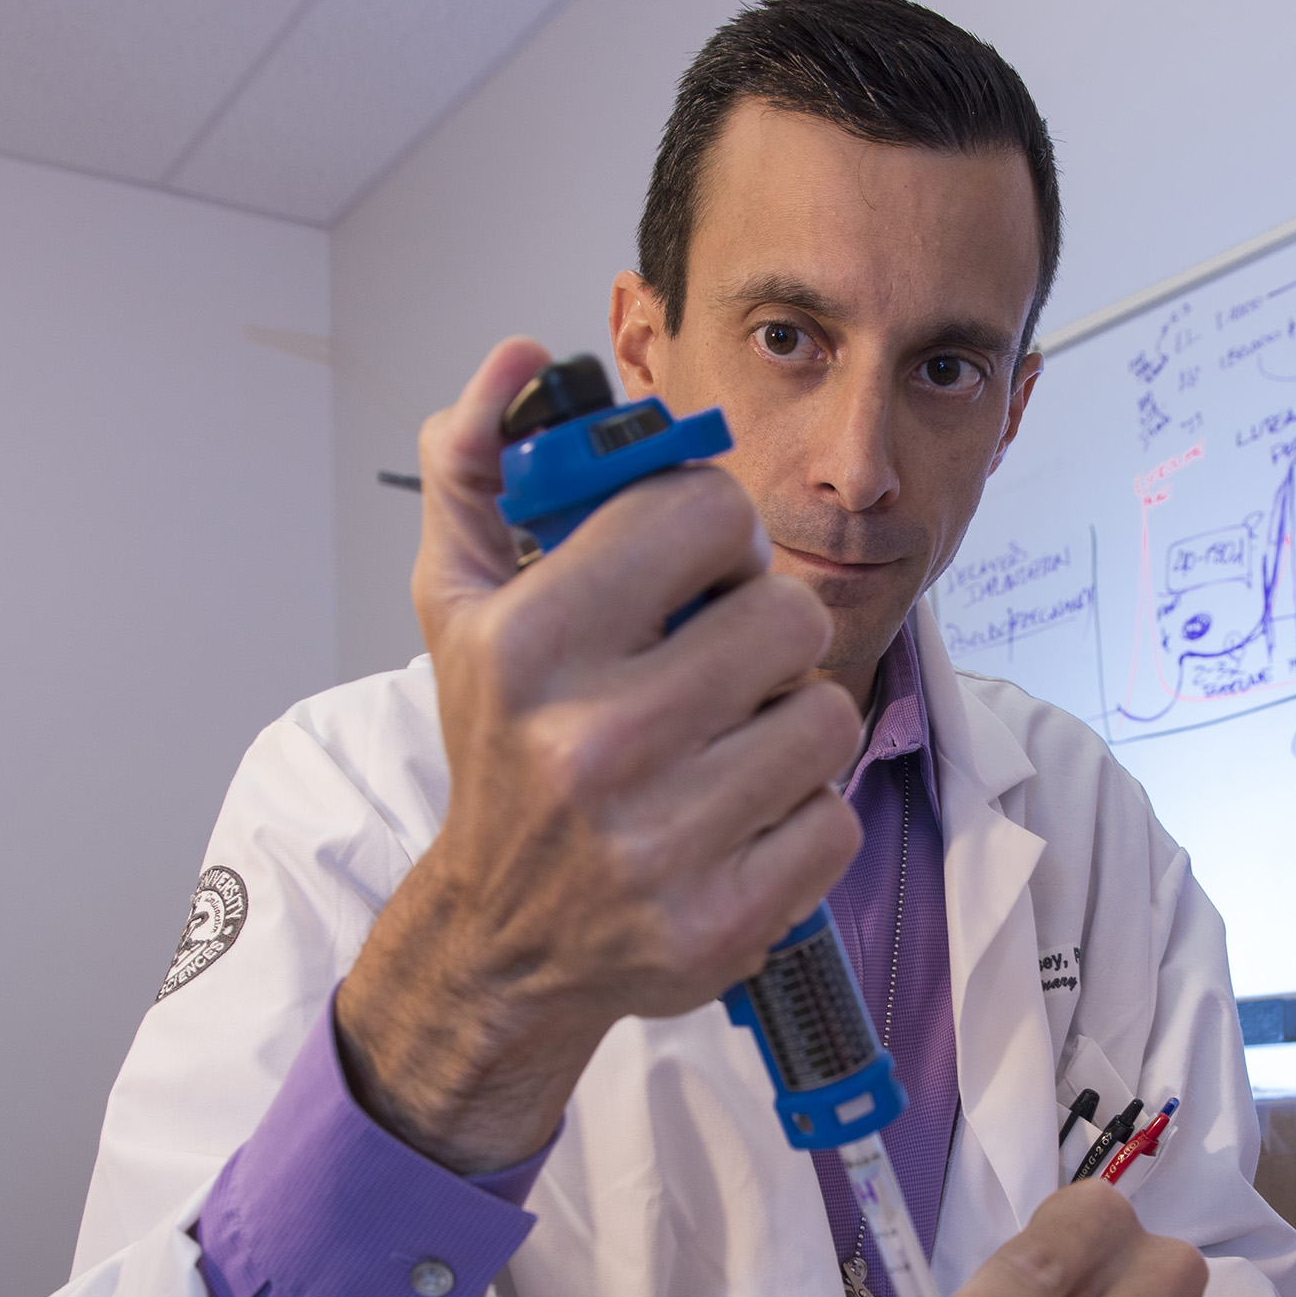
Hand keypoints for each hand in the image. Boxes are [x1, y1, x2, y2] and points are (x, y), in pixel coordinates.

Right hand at [337, 338, 859, 1171]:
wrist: (503, 940)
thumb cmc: (503, 756)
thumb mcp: (460, 607)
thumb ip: (478, 469)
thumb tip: (517, 356)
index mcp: (531, 642)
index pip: (702, 511)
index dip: (716, 531)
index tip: (693, 572)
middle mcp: (591, 741)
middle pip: (788, 613)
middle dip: (767, 631)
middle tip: (725, 664)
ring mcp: (660, 842)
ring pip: (826, 717)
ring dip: (792, 725)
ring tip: (732, 745)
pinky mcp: (720, 921)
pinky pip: (835, 818)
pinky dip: (802, 817)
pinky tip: (741, 822)